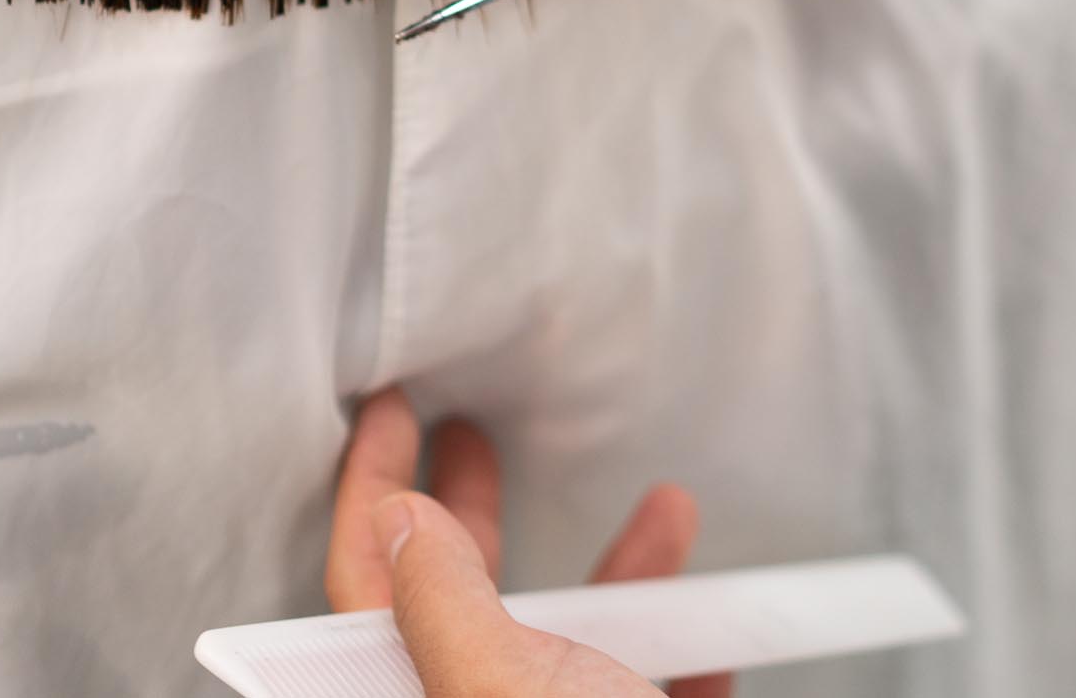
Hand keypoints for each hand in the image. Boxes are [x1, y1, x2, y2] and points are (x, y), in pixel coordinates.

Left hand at [325, 389, 729, 697]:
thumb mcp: (507, 686)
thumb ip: (446, 606)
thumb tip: (400, 521)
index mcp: (427, 697)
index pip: (365, 580)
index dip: (370, 483)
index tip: (388, 407)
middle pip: (459, 599)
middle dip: (472, 508)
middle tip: (468, 431)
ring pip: (574, 641)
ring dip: (624, 570)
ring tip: (667, 508)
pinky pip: (651, 683)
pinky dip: (684, 642)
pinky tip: (709, 620)